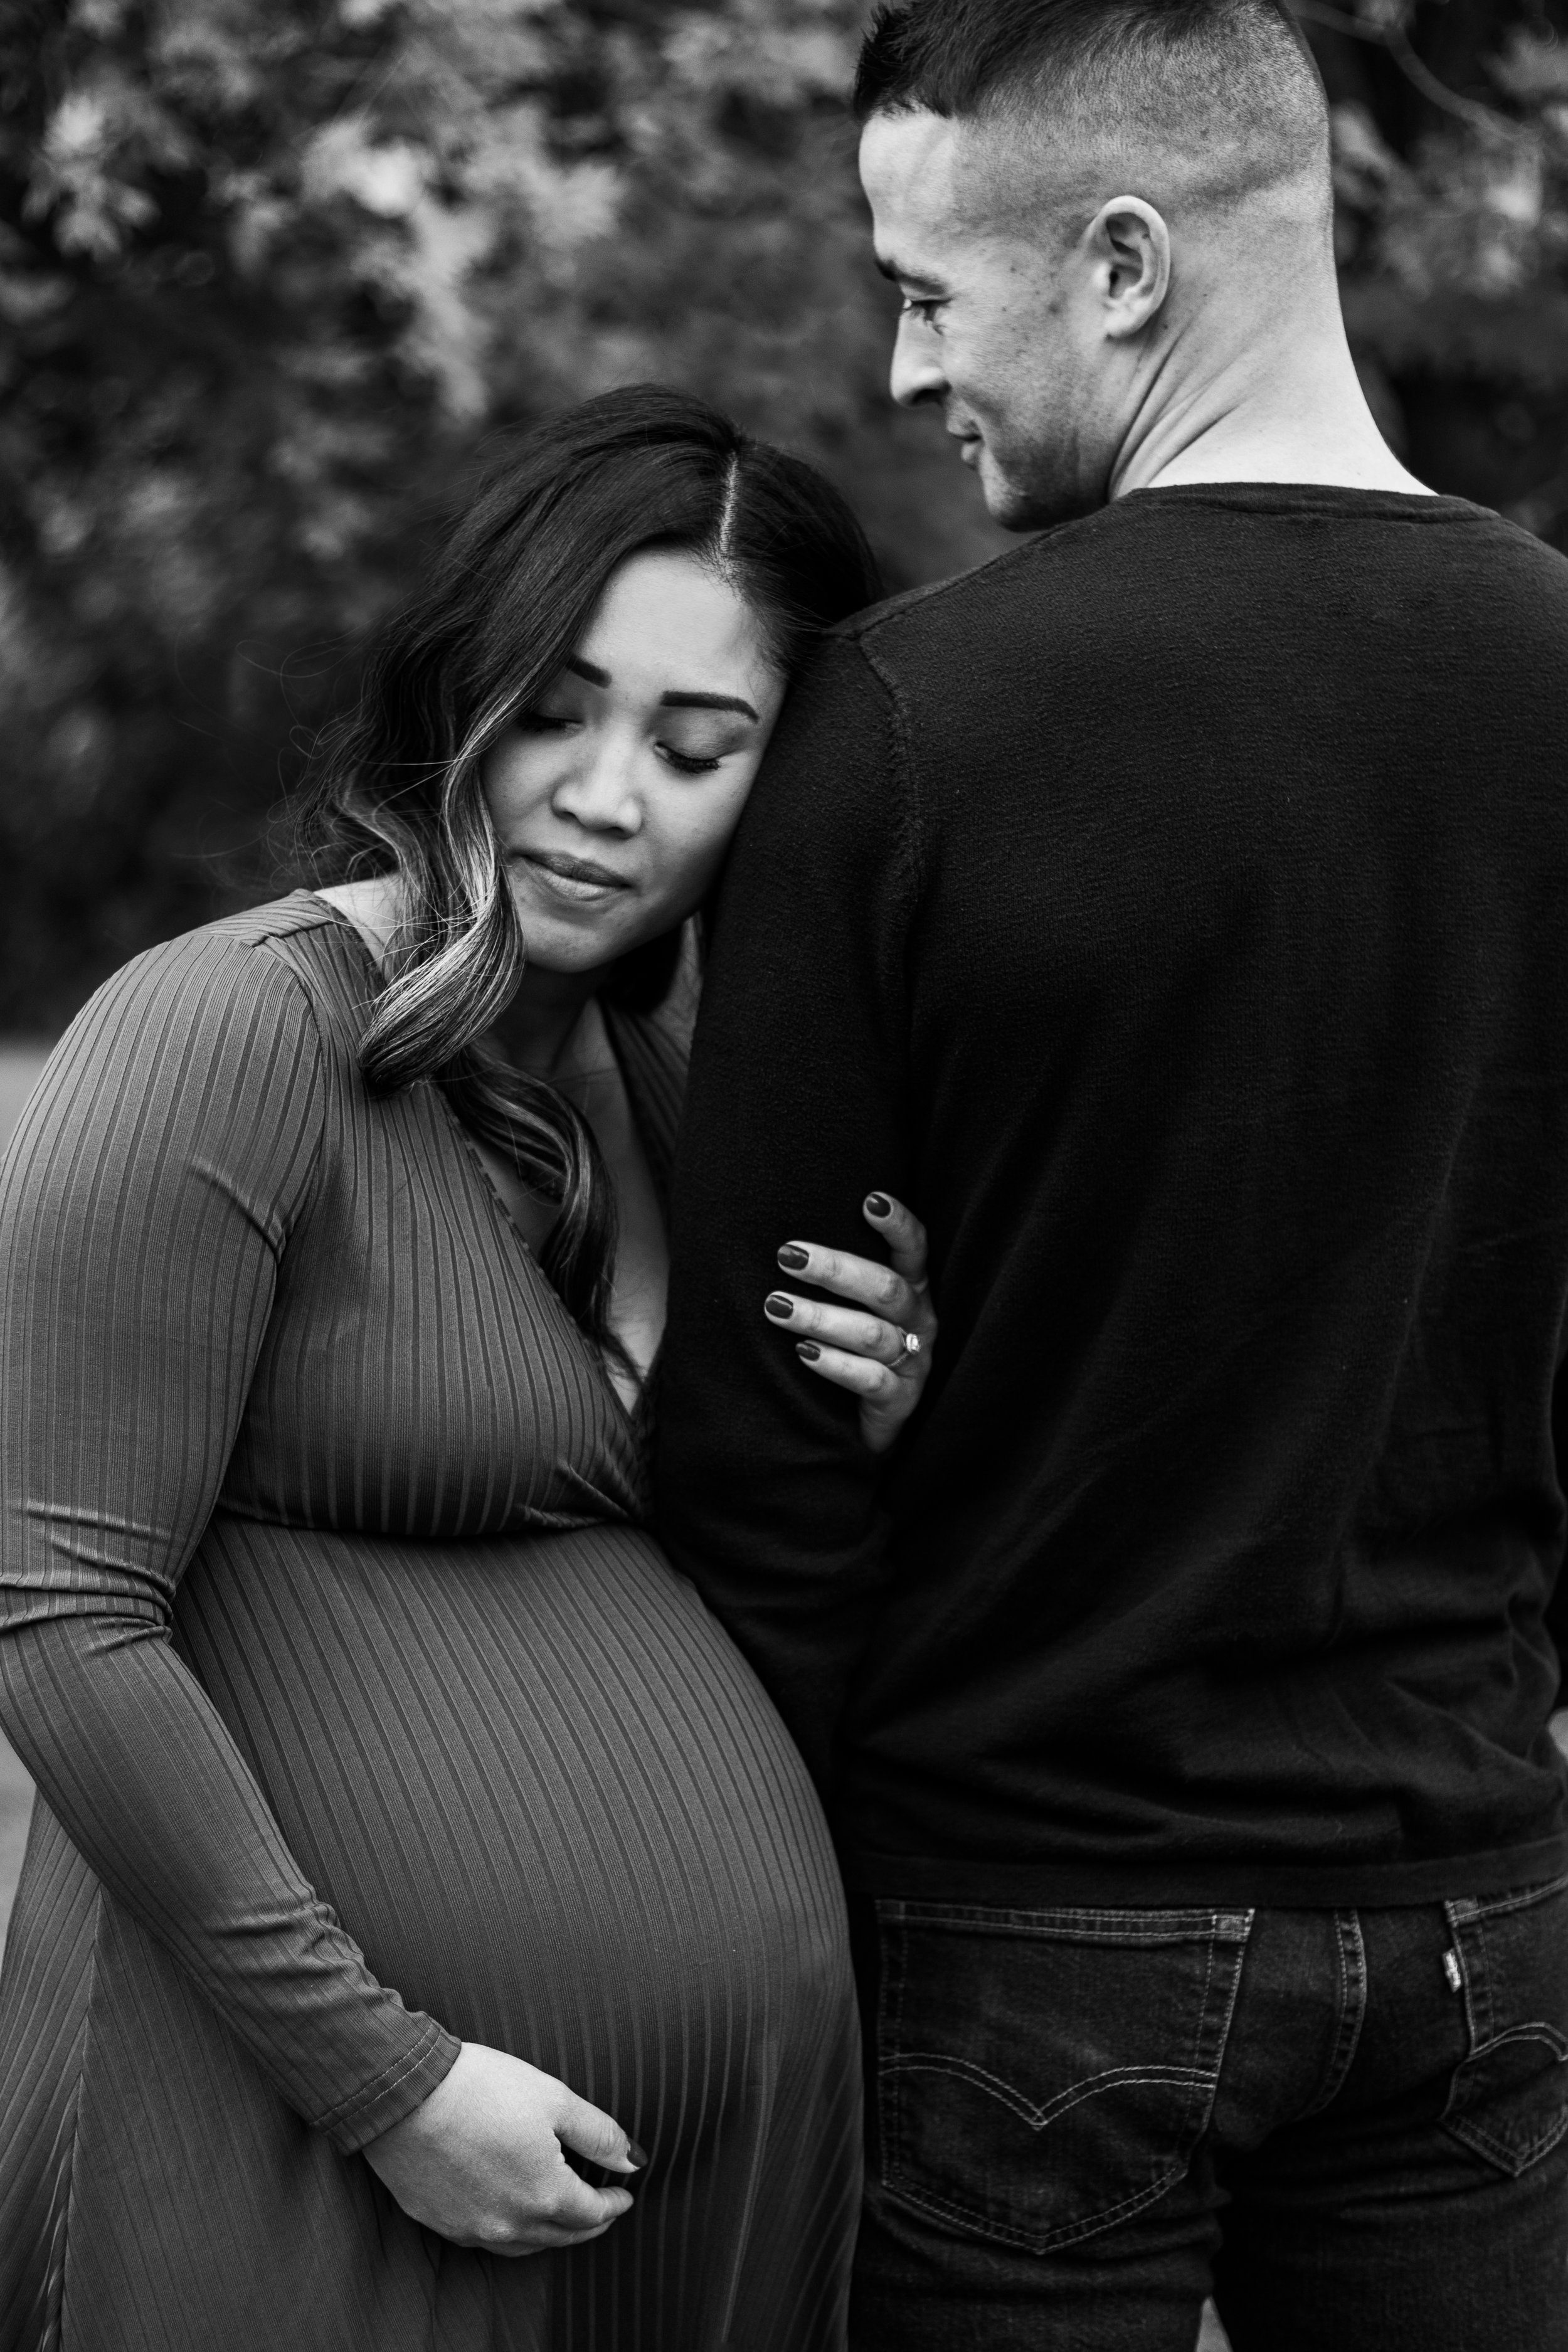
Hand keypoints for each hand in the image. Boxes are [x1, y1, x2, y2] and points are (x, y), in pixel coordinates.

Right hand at [362, 2041, 642, 2255]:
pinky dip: (510, 2229)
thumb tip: (632, 2161)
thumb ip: (599, 2134)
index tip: (625, 2194)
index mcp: (544, 2194)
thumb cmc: (483, 2088)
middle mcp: (510, 2223)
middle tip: (603, 2211)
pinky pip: (486, 2236)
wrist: (406, 2094)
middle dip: (588, 2224)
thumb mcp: (555, 2099)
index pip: (592, 2213)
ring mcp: (471, 2227)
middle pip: (561, 2236)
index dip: (614, 2203)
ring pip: (524, 2243)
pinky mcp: (440, 2221)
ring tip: (564, 2216)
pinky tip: (512, 2211)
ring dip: (551, 2232)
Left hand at [764, 1192, 936, 1455]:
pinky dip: (836, 1364)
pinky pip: (870, 1380)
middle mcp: (919, 1321)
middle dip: (836, 1270)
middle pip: (885, 1288)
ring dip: (820, 1317)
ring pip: (871, 1335)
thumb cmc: (856, 1349)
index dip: (898, 1224)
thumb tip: (786, 1240)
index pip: (914, 1249)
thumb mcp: (858, 1307)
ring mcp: (913, 1362)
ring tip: (775, 1305)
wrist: (875, 1421)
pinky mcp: (900, 1400)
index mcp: (912, 1289)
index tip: (870, 1199)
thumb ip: (842, 1276)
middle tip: (787, 1256)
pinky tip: (803, 1353)